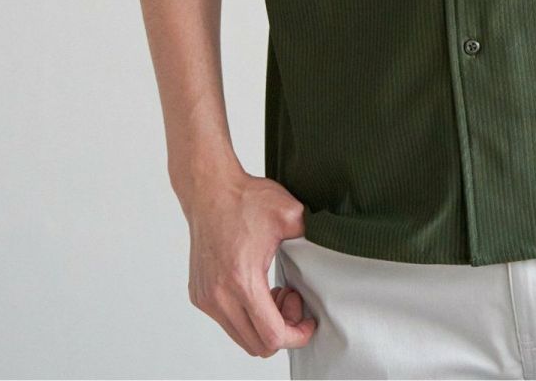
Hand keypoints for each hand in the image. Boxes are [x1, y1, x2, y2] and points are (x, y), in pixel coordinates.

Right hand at [183, 169, 317, 357]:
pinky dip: (246, 315)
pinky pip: (227, 322)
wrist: (210, 189)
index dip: (297, 335)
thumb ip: (314, 234)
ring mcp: (206, 298)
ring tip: (275, 293)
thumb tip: (335, 241)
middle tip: (292, 299)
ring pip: (241, 337)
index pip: (272, 335)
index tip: (308, 322)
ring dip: (263, 324)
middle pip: (257, 345)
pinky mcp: (199, 295)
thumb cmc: (245, 199)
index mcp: (243, 280)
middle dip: (282, 330)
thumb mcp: (289, 214)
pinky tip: (256, 288)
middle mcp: (220, 296)